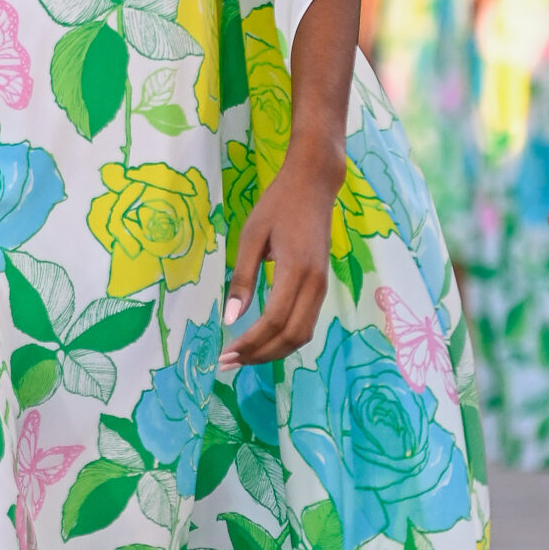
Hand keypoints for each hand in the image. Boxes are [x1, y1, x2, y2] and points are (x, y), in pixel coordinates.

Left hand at [219, 135, 343, 366]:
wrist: (314, 185)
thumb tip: (229, 318)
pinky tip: (262, 341)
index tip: (226, 354)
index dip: (250, 343)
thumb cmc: (277, 205)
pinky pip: (307, 323)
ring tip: (243, 357)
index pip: (274, 320)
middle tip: (229, 363)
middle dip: (260, 355)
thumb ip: (242, 279)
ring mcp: (322, 286)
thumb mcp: (251, 236)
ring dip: (273, 351)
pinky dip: (285, 339)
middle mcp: (315, 284)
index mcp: (296, 270)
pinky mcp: (322, 286)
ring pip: (303, 335)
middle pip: (292, 336)